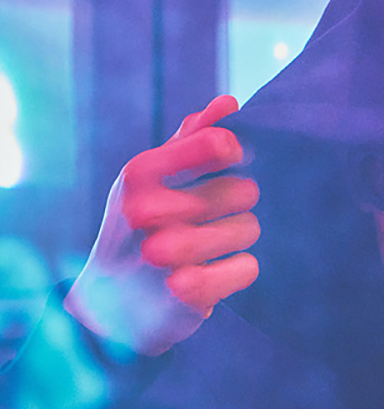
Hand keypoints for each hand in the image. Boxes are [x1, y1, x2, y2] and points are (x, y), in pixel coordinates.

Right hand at [65, 96, 259, 355]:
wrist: (106, 304)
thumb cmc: (138, 230)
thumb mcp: (151, 179)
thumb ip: (189, 140)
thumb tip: (228, 103)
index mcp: (140, 173)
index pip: (220, 143)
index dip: (235, 153)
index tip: (229, 162)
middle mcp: (148, 209)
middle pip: (246, 190)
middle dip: (238, 204)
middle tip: (209, 217)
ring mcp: (165, 252)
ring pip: (251, 228)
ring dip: (238, 237)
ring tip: (208, 246)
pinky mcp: (187, 292)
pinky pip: (249, 267)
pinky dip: (238, 271)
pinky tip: (212, 273)